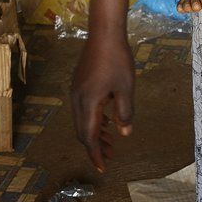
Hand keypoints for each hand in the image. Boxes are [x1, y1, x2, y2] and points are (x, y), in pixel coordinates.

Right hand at [71, 29, 134, 171]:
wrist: (104, 34)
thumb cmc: (118, 60)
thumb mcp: (126, 89)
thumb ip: (125, 113)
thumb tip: (124, 134)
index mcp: (88, 103)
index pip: (89, 136)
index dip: (95, 154)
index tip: (102, 168)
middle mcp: (77, 100)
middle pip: (82, 131)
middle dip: (96, 146)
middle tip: (111, 155)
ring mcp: (76, 91)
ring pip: (82, 120)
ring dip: (95, 133)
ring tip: (112, 141)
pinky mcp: (78, 84)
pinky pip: (83, 109)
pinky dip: (93, 119)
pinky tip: (106, 120)